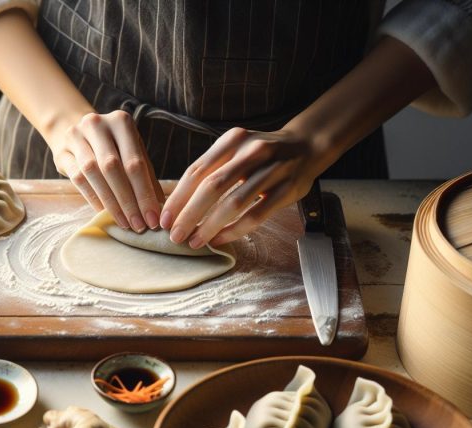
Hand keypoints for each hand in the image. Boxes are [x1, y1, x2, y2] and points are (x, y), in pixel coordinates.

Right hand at [49, 111, 162, 231]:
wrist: (77, 131)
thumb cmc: (113, 145)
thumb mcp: (132, 151)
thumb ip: (146, 175)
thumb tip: (160, 208)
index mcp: (121, 121)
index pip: (135, 162)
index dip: (145, 193)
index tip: (153, 219)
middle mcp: (97, 124)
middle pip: (113, 168)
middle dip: (128, 201)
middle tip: (138, 225)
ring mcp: (76, 136)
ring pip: (93, 173)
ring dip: (110, 202)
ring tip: (124, 222)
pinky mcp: (61, 152)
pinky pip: (77, 178)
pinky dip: (93, 198)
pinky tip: (104, 212)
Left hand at [160, 127, 321, 247]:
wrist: (306, 145)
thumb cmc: (259, 154)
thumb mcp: (235, 150)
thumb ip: (211, 170)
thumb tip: (176, 202)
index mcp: (232, 141)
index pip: (198, 171)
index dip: (178, 197)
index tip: (165, 219)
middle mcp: (252, 151)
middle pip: (213, 187)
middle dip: (190, 214)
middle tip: (175, 235)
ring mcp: (272, 170)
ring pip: (234, 203)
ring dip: (210, 226)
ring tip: (195, 241)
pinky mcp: (287, 189)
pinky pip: (256, 215)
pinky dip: (234, 230)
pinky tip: (219, 239)